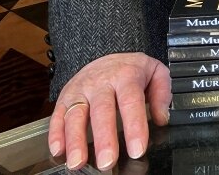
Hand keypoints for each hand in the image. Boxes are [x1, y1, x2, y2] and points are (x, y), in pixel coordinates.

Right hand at [48, 52, 170, 171]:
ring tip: (78, 163)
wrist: (108, 56)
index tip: (137, 149)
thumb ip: (162, 94)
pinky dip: (55, 134)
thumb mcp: (155, 72)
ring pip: (76, 114)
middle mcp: (101, 81)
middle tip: (107, 162)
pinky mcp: (65, 97)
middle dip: (104, 138)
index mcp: (126, 75)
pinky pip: (57, 116)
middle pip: (102, 110)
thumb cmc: (132, 70)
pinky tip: (58, 151)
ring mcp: (81, 89)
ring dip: (75, 140)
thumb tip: (161, 118)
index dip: (134, 126)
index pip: (131, 101)